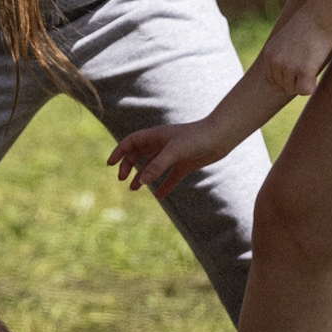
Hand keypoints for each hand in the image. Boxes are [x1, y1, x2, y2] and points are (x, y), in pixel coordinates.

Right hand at [108, 117, 231, 200]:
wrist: (221, 137)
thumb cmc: (197, 138)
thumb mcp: (174, 152)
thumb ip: (157, 165)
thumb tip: (141, 181)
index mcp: (155, 136)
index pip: (131, 142)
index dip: (119, 152)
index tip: (109, 164)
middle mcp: (162, 144)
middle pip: (138, 154)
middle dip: (128, 166)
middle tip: (122, 179)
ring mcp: (173, 155)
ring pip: (152, 166)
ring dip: (142, 176)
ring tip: (134, 188)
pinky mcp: (185, 164)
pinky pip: (170, 177)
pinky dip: (163, 185)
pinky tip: (158, 196)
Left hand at [259, 8, 331, 96]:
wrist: (321, 16)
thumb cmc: (309, 25)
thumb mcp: (287, 40)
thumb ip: (282, 57)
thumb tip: (287, 78)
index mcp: (269, 54)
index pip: (271, 80)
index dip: (283, 83)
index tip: (295, 79)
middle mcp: (274, 61)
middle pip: (282, 86)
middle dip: (295, 83)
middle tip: (306, 72)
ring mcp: (287, 66)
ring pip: (293, 89)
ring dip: (303, 84)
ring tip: (311, 69)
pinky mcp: (303, 70)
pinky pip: (304, 90)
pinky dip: (311, 87)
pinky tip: (315, 77)